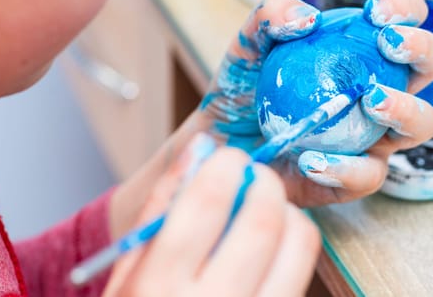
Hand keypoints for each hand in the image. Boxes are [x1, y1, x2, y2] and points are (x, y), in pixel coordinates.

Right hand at [103, 135, 320, 295]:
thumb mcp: (129, 269)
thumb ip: (161, 204)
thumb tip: (199, 148)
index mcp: (161, 286)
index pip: (208, 202)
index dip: (226, 165)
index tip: (229, 158)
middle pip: (264, 219)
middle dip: (265, 181)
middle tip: (253, 177)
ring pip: (299, 243)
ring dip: (287, 211)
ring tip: (265, 210)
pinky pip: (303, 269)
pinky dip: (293, 242)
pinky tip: (271, 246)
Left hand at [198, 0, 432, 205]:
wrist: (225, 140)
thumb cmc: (244, 89)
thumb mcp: (249, 44)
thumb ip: (272, 16)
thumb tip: (308, 19)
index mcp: (359, 55)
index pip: (402, 20)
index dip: (404, 8)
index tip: (375, 13)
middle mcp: (376, 92)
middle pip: (427, 68)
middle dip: (422, 51)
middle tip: (389, 46)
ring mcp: (369, 137)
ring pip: (419, 126)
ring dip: (404, 110)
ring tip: (370, 101)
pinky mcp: (349, 177)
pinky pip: (367, 176)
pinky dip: (344, 167)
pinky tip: (310, 159)